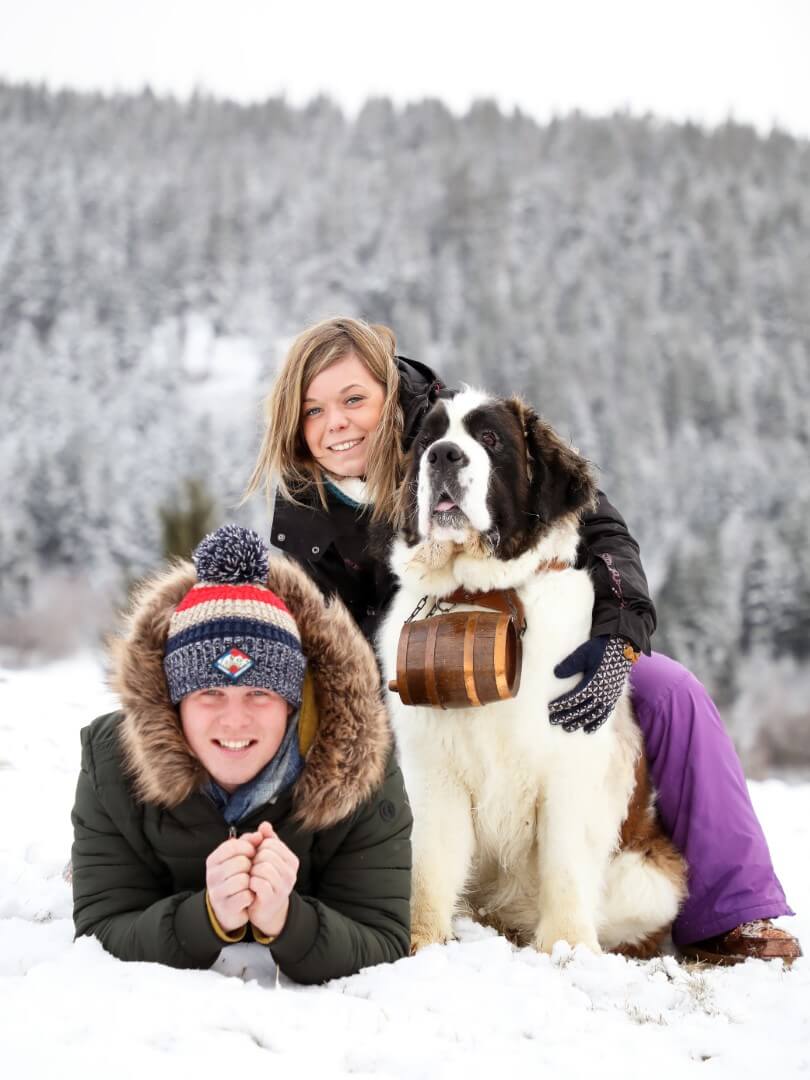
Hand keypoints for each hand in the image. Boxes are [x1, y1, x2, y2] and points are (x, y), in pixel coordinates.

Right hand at [205, 835, 258, 932]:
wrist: (230, 907)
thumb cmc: (237, 876)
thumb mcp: (240, 856)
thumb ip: (249, 842)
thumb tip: (259, 834)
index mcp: (214, 860)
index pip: (233, 845)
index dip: (248, 848)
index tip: (252, 854)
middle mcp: (212, 875)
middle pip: (240, 863)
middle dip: (250, 866)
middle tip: (250, 871)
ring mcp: (217, 892)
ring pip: (242, 880)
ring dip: (251, 881)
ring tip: (249, 883)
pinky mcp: (226, 907)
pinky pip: (245, 896)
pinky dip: (251, 895)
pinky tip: (248, 895)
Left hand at [247, 822, 298, 937]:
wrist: (266, 910)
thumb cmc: (266, 880)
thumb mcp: (267, 859)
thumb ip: (267, 841)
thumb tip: (264, 824)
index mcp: (291, 860)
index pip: (270, 843)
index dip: (258, 849)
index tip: (256, 858)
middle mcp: (291, 872)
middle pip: (266, 854)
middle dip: (254, 861)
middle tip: (253, 870)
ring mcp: (283, 886)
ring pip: (262, 868)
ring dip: (252, 873)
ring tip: (252, 878)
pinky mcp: (272, 898)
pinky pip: (258, 883)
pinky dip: (251, 884)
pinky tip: (251, 887)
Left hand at [548, 635, 636, 733]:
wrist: (622, 646)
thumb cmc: (600, 648)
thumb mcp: (583, 653)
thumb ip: (570, 664)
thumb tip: (556, 674)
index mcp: (594, 682)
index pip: (575, 698)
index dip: (562, 704)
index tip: (551, 708)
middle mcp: (602, 692)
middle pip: (582, 709)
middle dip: (567, 716)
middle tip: (554, 721)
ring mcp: (609, 696)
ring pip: (593, 714)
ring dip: (579, 722)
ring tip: (567, 728)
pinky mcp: (613, 697)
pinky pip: (604, 714)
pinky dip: (596, 723)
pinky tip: (588, 729)